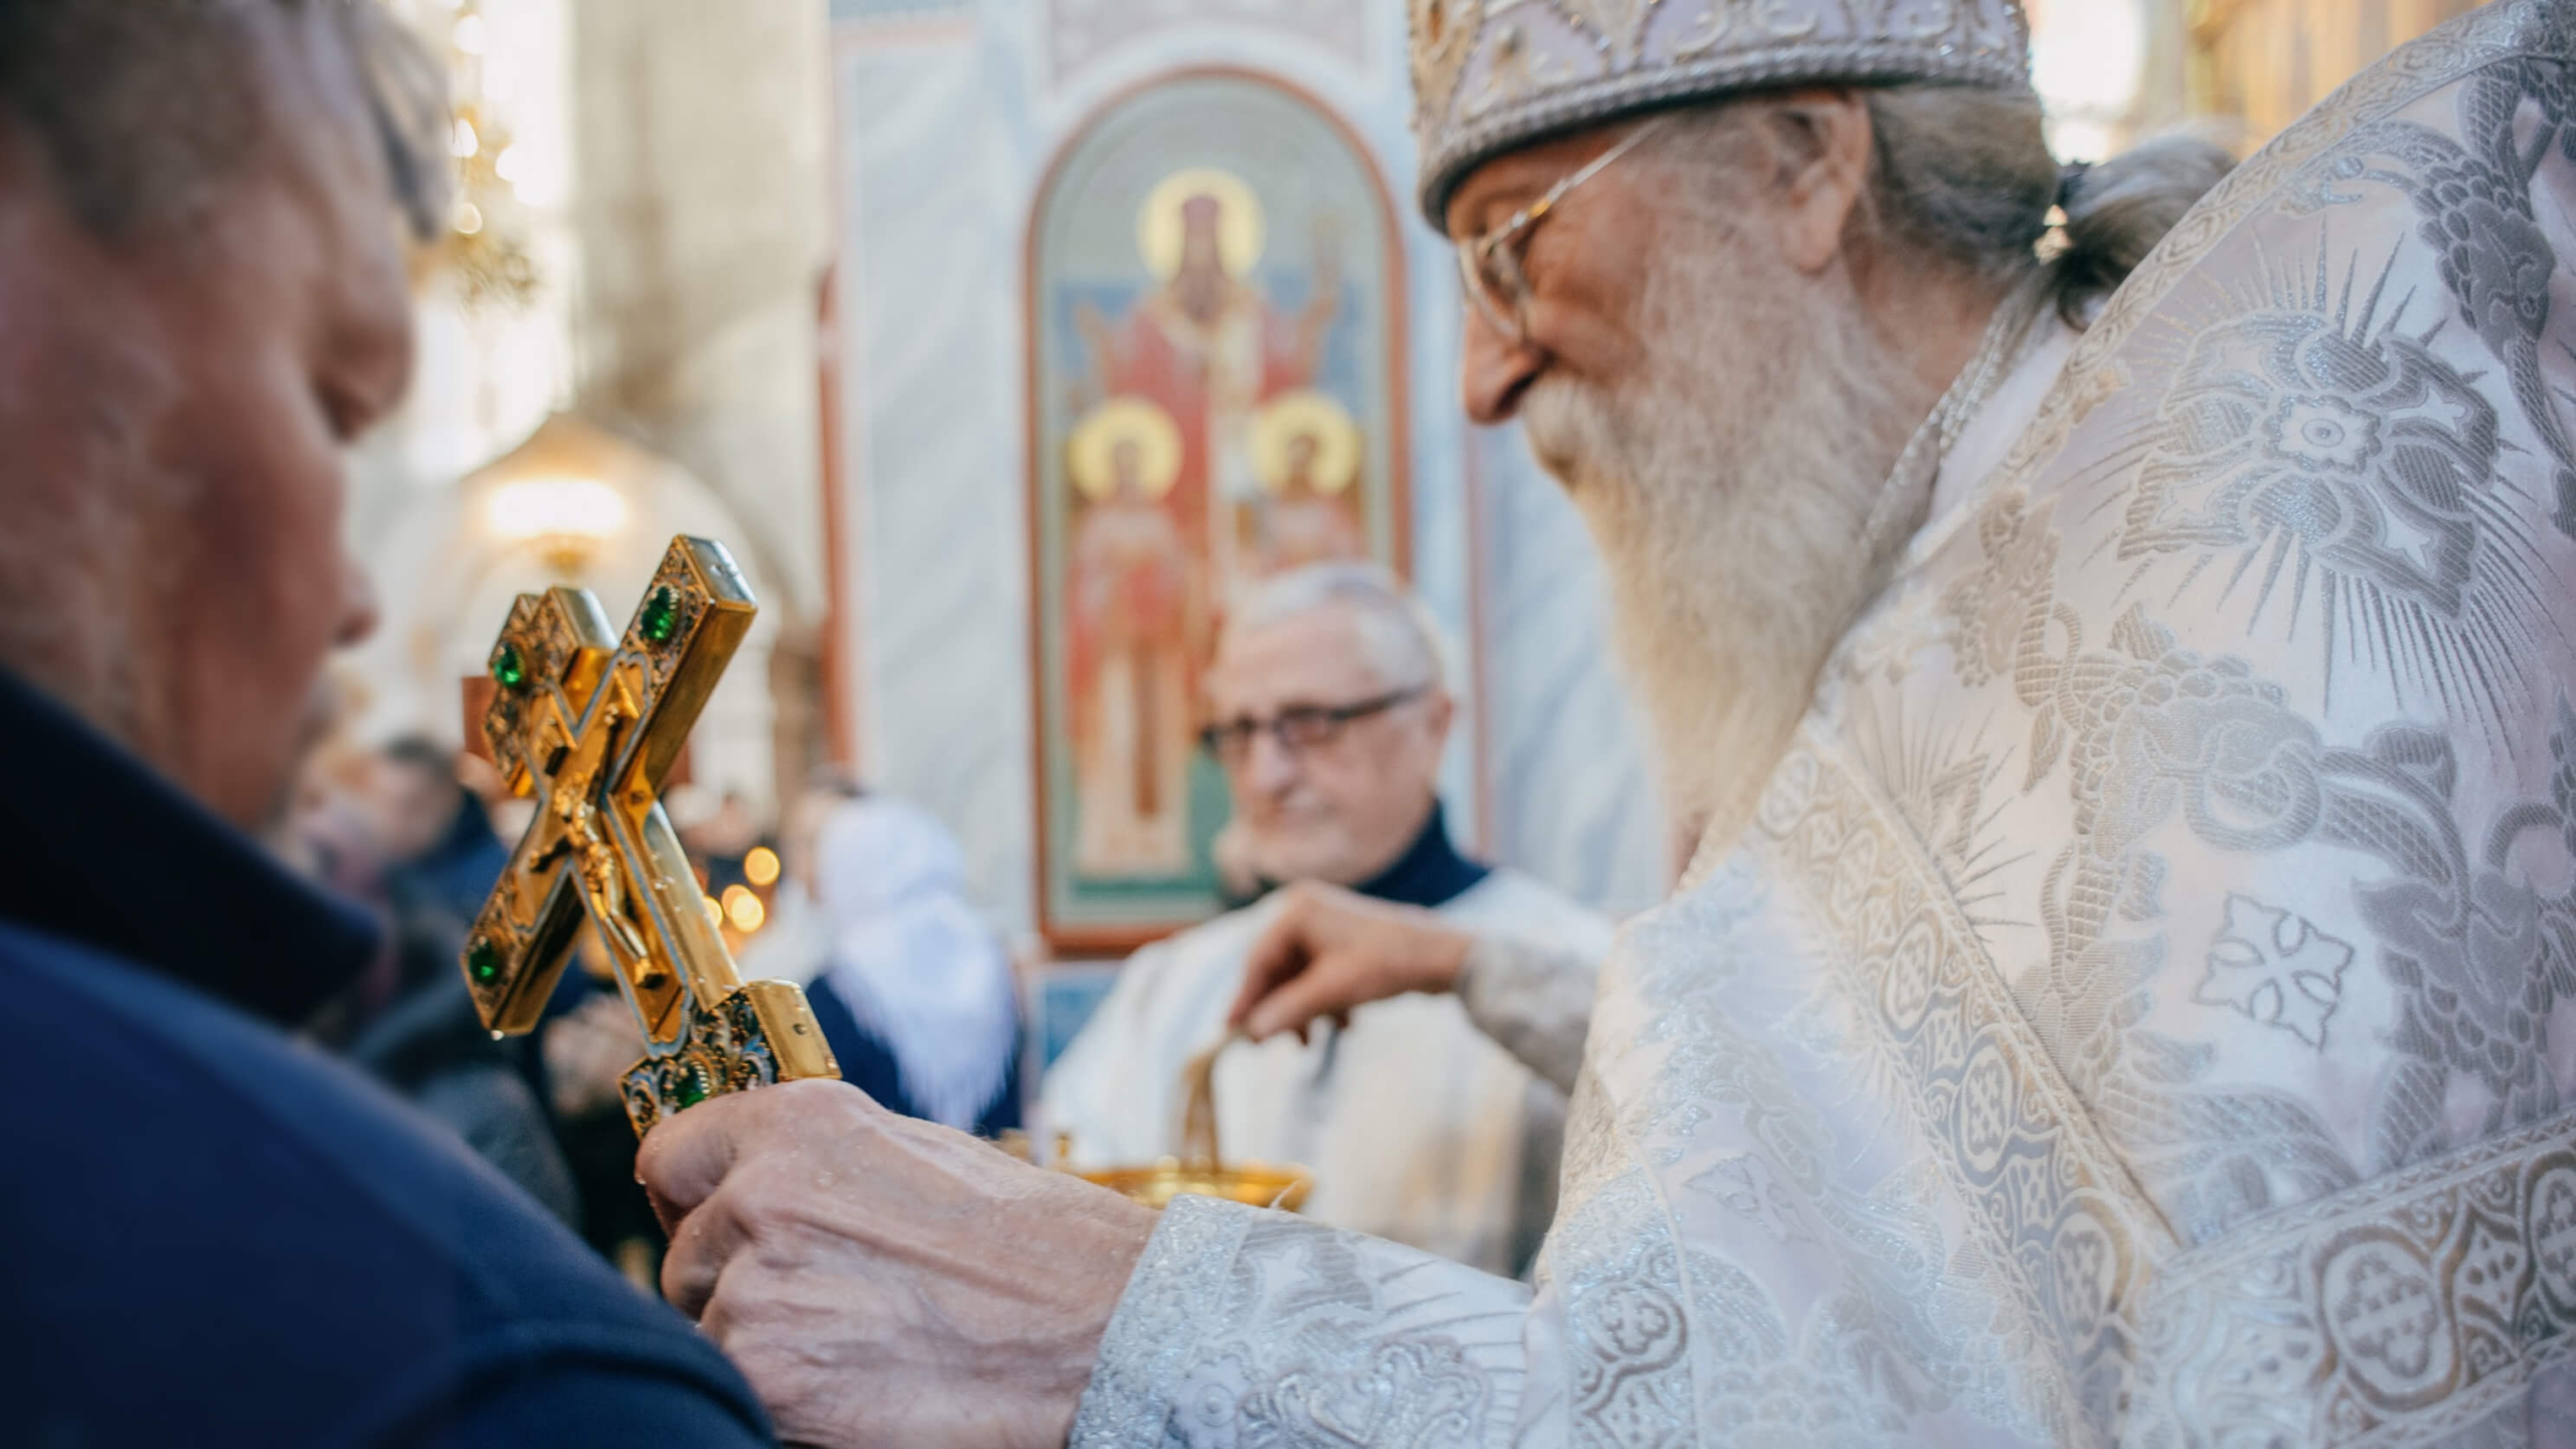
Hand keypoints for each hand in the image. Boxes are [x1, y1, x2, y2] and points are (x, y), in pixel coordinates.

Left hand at [640, 1079, 1156, 1448]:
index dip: (689, 1196)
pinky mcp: (766, 1380)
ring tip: (852, 1350)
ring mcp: (756, 1293)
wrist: (1096, 1329)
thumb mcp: (917, 1158)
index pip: (669, 1155)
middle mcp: (761, 1196)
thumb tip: (754, 1185)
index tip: (707, 1220)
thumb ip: (819, 1164)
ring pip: (707, 1331)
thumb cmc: (1032, 1245)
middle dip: (736, 1284)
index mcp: (798, 1124)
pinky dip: (778, 1399)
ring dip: (758, 1346)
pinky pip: (734, 1392)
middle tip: (821, 1306)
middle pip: (687, 1258)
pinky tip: (848, 1391)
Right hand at [1225, 881, 1474, 1041]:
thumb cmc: (1386, 965)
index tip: (1231, 1031)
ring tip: (1309, 1042)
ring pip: (1298, 976)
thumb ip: (1287, 1011)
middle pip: (1276, 969)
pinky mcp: (1343, 941)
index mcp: (1297, 910)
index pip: (1258, 959)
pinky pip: (1319, 974)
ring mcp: (1326, 924)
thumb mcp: (1331, 992)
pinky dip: (1324, 1001)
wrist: (1443, 957)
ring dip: (1303, 1010)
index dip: (1246, 999)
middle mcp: (1306, 910)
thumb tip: (1249, 1035)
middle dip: (1278, 1008)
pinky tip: (1343, 1024)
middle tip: (1269, 1045)